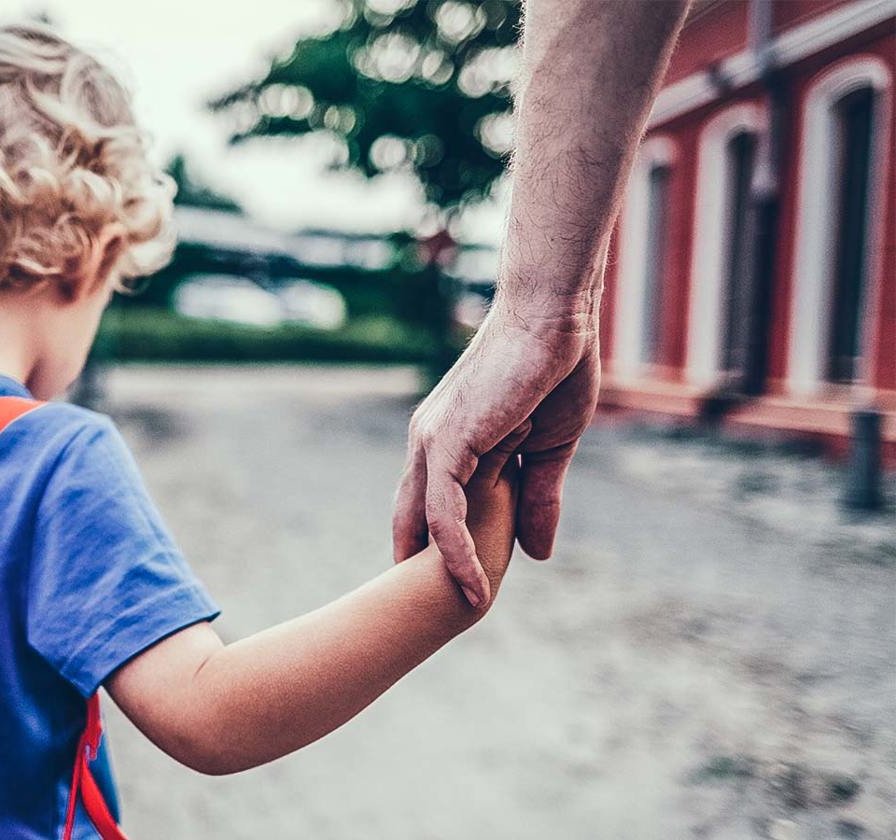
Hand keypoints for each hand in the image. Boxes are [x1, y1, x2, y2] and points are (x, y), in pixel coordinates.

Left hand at [392, 300, 600, 605]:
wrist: (556, 319)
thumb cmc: (553, 370)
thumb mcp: (548, 450)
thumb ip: (538, 499)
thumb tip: (537, 554)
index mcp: (446, 441)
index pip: (428, 507)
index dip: (434, 550)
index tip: (447, 591)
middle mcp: (428, 443)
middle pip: (413, 521)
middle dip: (420, 570)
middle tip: (431, 620)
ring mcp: (433, 442)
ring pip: (426, 524)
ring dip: (441, 573)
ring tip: (462, 615)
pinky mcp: (449, 443)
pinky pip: (444, 513)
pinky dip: (456, 553)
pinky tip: (472, 587)